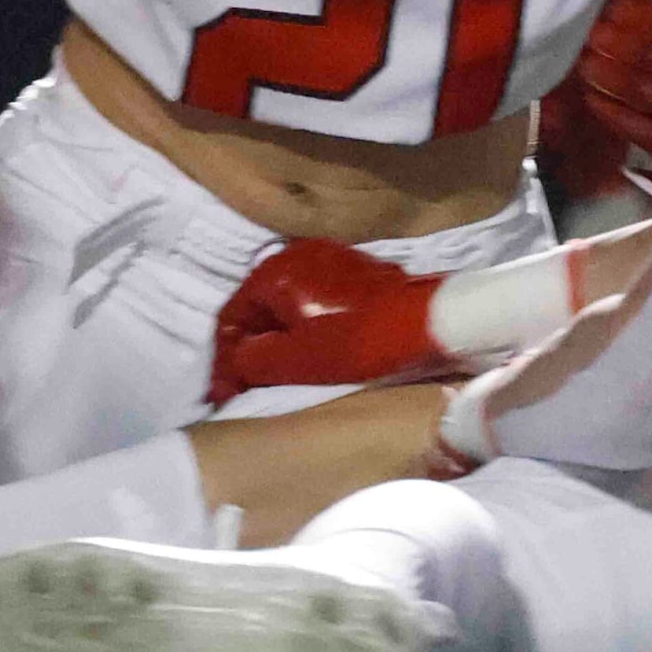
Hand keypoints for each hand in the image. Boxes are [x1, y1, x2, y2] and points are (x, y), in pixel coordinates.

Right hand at [209, 238, 448, 403]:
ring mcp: (329, 259)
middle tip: (244, 390)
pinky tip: (310, 356)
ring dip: (278, 341)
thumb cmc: (358, 341)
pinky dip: (305, 330)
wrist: (429, 322)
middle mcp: (296, 254)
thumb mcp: (295, 360)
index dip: (223, 362)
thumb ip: (250, 359)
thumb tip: (235, 360)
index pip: (232, 317)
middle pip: (258, 309)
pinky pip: (314, 303)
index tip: (222, 397)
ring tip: (275, 378)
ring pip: (287, 306)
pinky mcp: (355, 273)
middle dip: (249, 350)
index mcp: (274, 271)